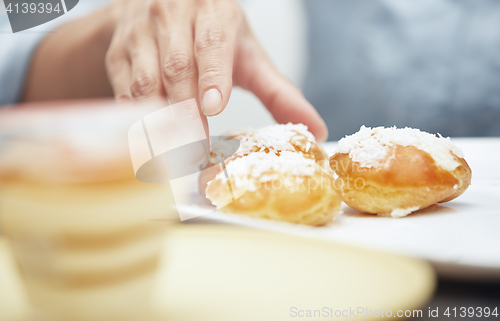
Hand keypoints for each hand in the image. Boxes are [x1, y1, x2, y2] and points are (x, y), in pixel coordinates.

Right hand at [106, 0, 327, 140]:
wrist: (164, 7)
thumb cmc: (212, 35)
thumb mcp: (249, 56)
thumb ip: (279, 92)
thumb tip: (317, 129)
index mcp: (213, 11)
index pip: (212, 43)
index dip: (212, 76)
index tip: (213, 108)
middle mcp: (172, 15)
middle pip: (176, 67)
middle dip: (185, 114)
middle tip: (194, 153)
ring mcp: (140, 34)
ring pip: (145, 82)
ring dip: (157, 123)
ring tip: (171, 158)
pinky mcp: (118, 54)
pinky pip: (123, 92)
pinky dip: (134, 122)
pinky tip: (148, 145)